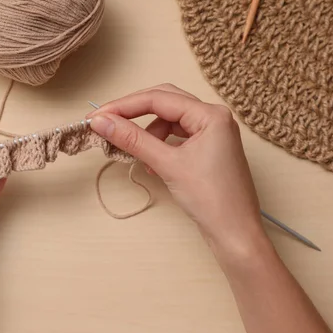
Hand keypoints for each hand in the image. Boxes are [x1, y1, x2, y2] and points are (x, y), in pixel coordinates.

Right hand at [88, 84, 268, 257]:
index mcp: (211, 114)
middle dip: (134, 112)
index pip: (158, 98)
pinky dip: (159, 144)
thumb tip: (101, 122)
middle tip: (106, 123)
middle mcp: (214, 117)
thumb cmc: (210, 199)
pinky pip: (176, 135)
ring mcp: (212, 132)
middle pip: (164, 102)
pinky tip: (153, 164)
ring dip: (148, 132)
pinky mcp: (208, 148)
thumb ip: (133, 139)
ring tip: (137, 153)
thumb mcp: (167, 165)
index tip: (97, 117)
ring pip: (169, 119)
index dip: (124, 106)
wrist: (235, 234)